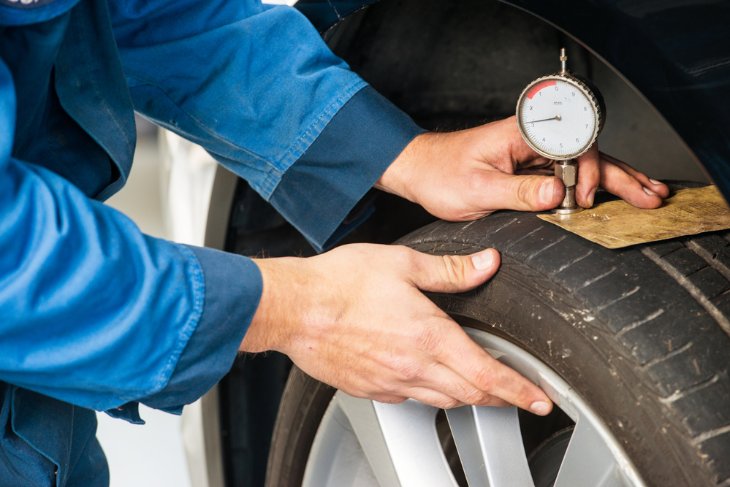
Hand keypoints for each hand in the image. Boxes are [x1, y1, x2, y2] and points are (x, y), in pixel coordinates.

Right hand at [243, 244, 552, 414]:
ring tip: (478, 387)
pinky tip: (426, 378)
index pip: (488, 375)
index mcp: (429, 335)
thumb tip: (486, 263)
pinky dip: (429, 393)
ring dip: (467, 396)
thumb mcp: (402, 263)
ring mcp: (390, 383)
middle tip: (516, 394)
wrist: (293, 308)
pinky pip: (410, 399)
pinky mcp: (370, 389)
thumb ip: (451, 269)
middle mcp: (413, 367)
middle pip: (470, 395)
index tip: (539, 400)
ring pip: (443, 401)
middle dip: (500, 397)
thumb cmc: (339, 284)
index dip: (520, 392)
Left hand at [376, 116, 669, 219]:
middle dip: (621, 176)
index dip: (585, 174)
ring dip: (616, 181)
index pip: (573, 147)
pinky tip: (613, 196)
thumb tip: (557, 196)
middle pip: (588, 155)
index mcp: (523, 135)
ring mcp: (534, 155)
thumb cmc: (441, 173)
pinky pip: (568, 177)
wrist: (419, 171)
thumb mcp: (478, 189)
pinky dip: (593, 187)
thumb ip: (519, 192)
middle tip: (650, 196)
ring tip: (646, 194)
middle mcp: (533, 141)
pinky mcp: (530, 169)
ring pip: (584, 165)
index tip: (580, 202)